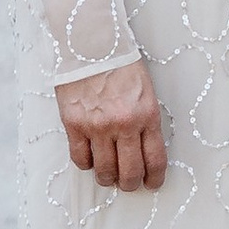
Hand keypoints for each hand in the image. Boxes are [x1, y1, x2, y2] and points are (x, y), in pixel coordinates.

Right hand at [56, 58, 166, 189]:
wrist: (91, 44)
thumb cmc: (120, 65)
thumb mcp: (145, 91)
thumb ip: (145, 121)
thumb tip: (142, 151)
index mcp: (147, 115)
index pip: (154, 159)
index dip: (154, 178)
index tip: (152, 184)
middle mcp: (124, 124)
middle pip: (130, 172)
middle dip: (131, 184)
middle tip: (129, 183)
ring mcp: (97, 127)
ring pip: (105, 171)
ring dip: (108, 178)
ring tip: (109, 175)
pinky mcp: (74, 125)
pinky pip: (80, 159)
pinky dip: (86, 164)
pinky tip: (91, 159)